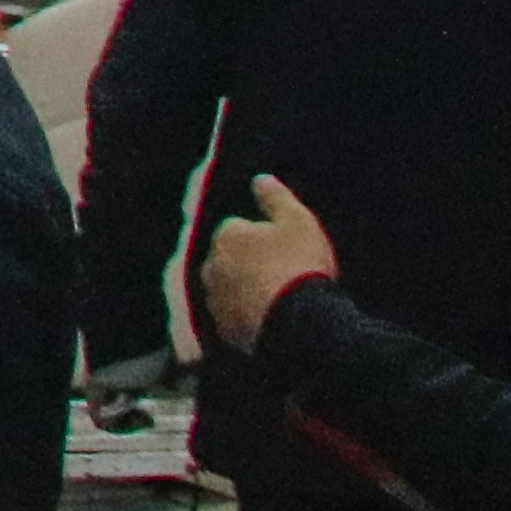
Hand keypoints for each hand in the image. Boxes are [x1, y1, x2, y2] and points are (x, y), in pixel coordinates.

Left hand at [197, 176, 341, 351]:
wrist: (300, 324)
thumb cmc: (300, 266)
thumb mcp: (297, 222)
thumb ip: (276, 198)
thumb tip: (259, 179)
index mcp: (226, 236)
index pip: (238, 229)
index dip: (262, 238)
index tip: (285, 250)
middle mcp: (211, 266)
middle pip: (229, 260)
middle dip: (247, 264)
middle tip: (282, 275)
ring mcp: (214, 300)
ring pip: (228, 289)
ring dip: (245, 291)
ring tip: (278, 300)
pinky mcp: (222, 330)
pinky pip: (232, 318)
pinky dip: (246, 317)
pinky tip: (270, 320)